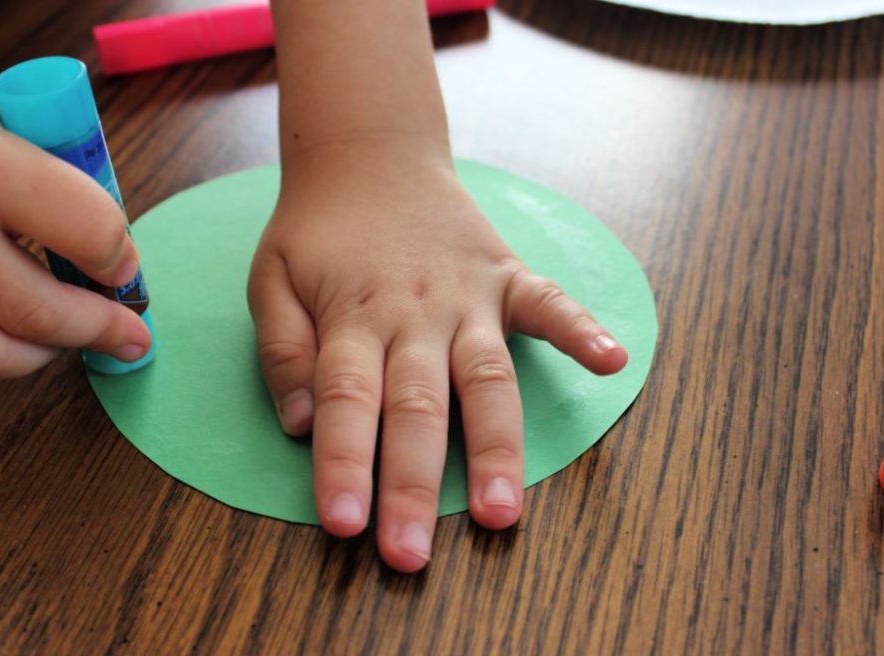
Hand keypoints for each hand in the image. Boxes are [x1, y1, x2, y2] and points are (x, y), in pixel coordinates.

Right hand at [0, 47, 151, 376]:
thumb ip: (50, 172)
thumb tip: (106, 241)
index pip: (89, 231)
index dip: (119, 256)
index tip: (126, 266)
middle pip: (42, 311)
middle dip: (102, 329)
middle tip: (131, 336)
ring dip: (42, 354)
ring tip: (67, 344)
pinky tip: (0, 329)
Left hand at [248, 139, 626, 571]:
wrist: (369, 155)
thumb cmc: (316, 230)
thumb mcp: (271, 279)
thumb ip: (282, 350)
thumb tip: (300, 425)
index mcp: (352, 318)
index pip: (346, 402)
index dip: (344, 465)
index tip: (346, 527)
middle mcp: (414, 314)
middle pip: (416, 407)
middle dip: (414, 483)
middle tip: (412, 554)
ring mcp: (467, 296)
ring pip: (485, 378)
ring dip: (497, 445)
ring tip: (506, 510)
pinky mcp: (506, 276)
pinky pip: (549, 303)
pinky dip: (582, 329)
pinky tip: (612, 362)